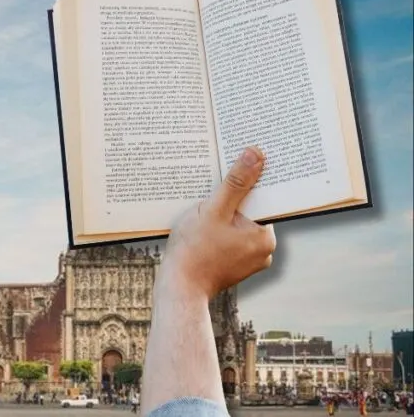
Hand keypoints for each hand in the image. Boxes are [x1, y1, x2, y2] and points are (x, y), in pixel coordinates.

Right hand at [160, 146, 276, 299]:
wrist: (179, 288)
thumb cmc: (194, 250)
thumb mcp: (214, 210)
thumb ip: (236, 183)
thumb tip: (256, 155)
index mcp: (265, 236)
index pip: (262, 199)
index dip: (248, 182)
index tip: (234, 171)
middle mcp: (263, 250)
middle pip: (248, 212)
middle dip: (230, 201)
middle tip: (209, 195)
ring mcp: (248, 260)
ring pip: (237, 225)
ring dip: (221, 215)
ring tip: (201, 214)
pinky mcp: (234, 266)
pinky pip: (229, 239)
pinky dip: (217, 231)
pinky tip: (200, 229)